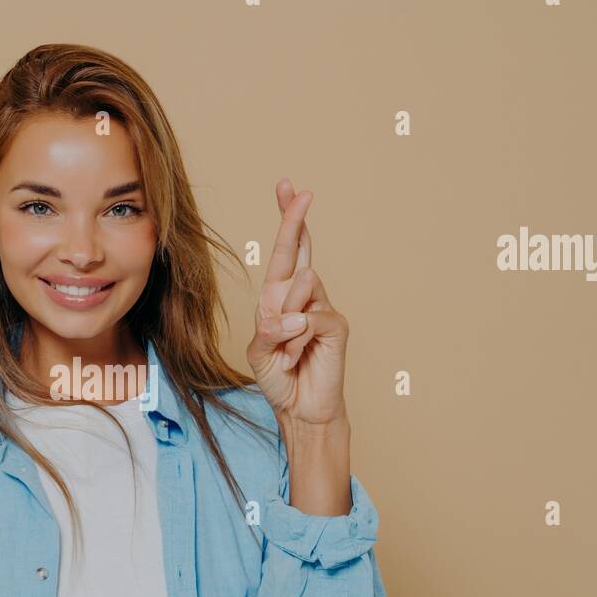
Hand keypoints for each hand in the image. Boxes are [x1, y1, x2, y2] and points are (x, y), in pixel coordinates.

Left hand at [245, 178, 349, 426]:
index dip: (288, 220)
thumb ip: (269, 327)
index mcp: (281, 296)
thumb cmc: (279, 377)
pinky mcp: (336, 325)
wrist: (299, 409)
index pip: (287, 252)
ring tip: (285, 350)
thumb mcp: (260, 349)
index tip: (287, 187)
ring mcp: (323, 308)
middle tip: (300, 191)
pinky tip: (295, 357)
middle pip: (300, 249)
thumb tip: (292, 314)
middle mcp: (304, 296)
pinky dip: (294, 341)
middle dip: (294, 219)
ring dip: (282, 322)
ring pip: (299, 287)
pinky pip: (308, 318)